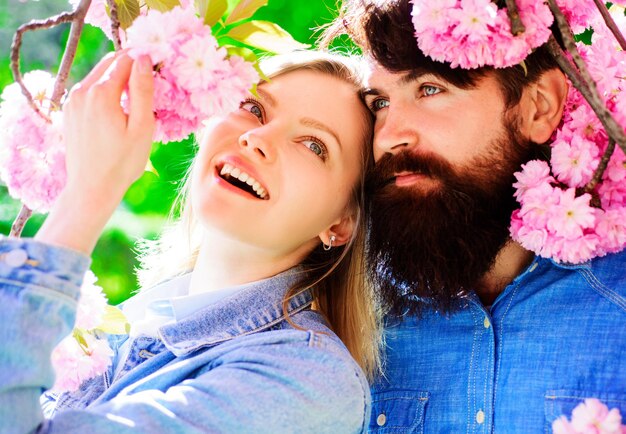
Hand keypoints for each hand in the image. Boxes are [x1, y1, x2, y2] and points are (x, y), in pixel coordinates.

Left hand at [36, 52, 154, 254]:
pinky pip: (90, 90)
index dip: (145, 62)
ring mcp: (72, 101)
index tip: (160, 70)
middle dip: (131, 66)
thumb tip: (145, 58)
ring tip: (135, 100)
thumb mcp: (141, 126)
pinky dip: (105, 92)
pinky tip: (117, 111)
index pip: (127, 60)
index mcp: (101, 92)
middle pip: (110, 63)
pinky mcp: (69, 111)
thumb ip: (142, 90)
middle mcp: (82, 91)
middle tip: (150, 83)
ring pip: (99, 76)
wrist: (91, 188)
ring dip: (117, 80)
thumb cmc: (122, 162)